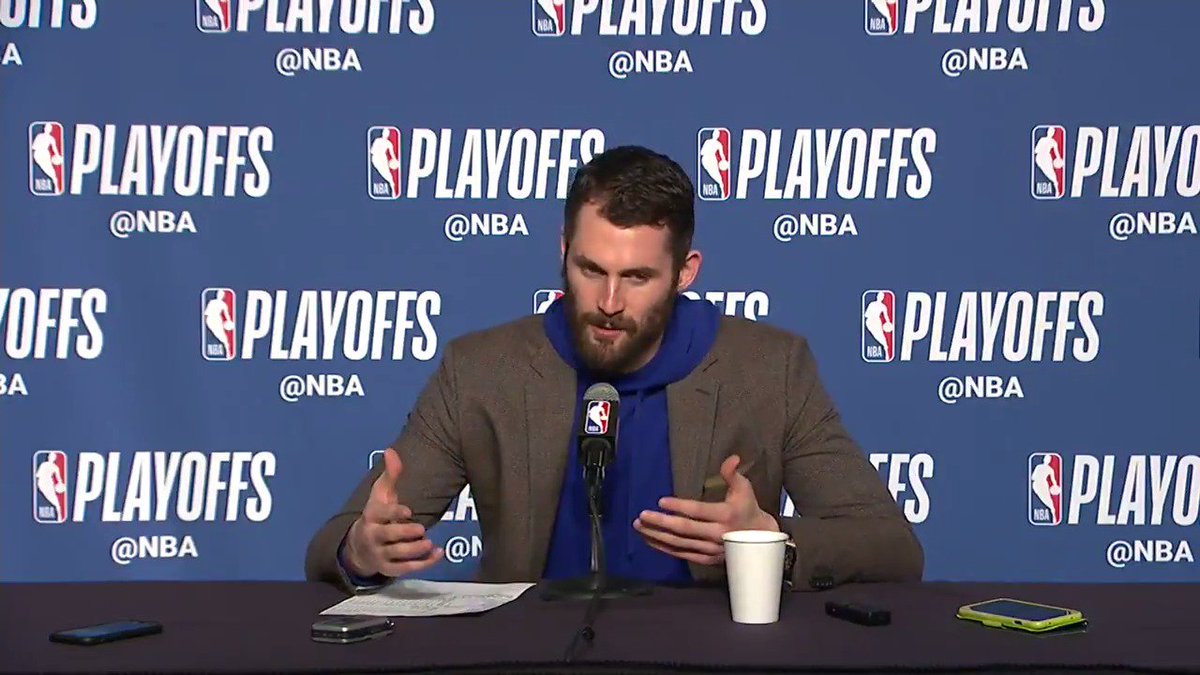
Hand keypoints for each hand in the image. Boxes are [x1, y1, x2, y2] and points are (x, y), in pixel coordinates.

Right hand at [344, 447, 443, 577]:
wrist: (359, 548)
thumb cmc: (376, 515)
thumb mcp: (380, 495)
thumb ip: (390, 475)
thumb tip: (391, 450)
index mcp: (371, 516)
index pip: (382, 515)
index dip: (394, 513)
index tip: (408, 511)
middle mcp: (374, 536)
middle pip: (389, 536)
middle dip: (405, 533)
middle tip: (421, 529)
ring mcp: (381, 555)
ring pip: (398, 555)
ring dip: (415, 550)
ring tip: (429, 543)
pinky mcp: (389, 569)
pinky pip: (406, 569)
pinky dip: (424, 564)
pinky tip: (438, 554)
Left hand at [633, 455, 778, 565]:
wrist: (761, 540)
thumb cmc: (748, 508)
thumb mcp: (744, 488)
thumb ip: (733, 474)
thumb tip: (732, 458)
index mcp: (726, 515)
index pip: (698, 511)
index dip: (679, 506)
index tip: (661, 501)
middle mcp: (717, 534)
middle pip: (684, 529)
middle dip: (660, 523)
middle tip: (641, 516)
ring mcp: (711, 549)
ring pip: (679, 544)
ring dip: (657, 536)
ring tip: (640, 527)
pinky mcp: (707, 559)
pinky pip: (682, 554)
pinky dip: (665, 548)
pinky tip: (650, 540)